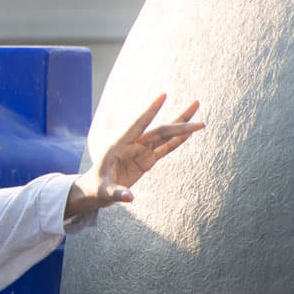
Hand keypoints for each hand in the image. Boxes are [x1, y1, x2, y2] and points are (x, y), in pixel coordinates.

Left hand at [67, 93, 203, 219]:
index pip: (138, 124)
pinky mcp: (146, 160)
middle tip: (197, 107)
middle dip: (178, 121)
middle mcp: (131, 144)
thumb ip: (117, 193)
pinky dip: (177, 142)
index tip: (163, 95)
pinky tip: (189, 135)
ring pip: (164, 136)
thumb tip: (130, 198)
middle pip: (159, 130)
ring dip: (182, 128)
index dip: (150, 110)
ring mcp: (140, 151)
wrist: (94, 191)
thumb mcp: (103, 192)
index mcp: (118, 145)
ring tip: (200, 120)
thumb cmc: (95, 189)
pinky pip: (164, 150)